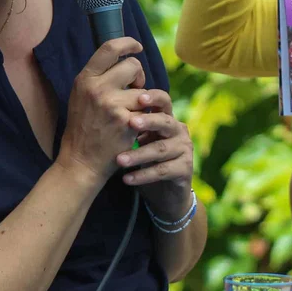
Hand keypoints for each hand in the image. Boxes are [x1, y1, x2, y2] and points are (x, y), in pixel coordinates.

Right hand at [58, 38, 147, 185]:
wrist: (81, 161)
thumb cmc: (84, 128)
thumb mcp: (82, 97)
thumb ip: (99, 78)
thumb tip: (123, 59)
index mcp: (85, 79)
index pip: (109, 48)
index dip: (128, 43)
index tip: (137, 46)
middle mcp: (97, 88)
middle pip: (133, 65)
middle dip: (139, 77)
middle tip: (134, 92)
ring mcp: (112, 104)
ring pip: (143, 89)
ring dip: (142, 100)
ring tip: (132, 113)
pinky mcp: (127, 120)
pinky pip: (146, 109)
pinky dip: (145, 116)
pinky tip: (135, 126)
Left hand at [115, 90, 194, 219]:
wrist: (165, 192)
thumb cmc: (147, 161)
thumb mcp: (140, 141)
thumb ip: (132, 127)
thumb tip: (106, 109)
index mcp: (167, 120)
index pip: (164, 102)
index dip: (153, 98)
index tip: (138, 98)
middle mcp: (179, 131)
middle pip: (165, 122)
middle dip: (148, 121)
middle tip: (130, 122)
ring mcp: (184, 150)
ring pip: (161, 149)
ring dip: (139, 155)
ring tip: (119, 160)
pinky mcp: (185, 169)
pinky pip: (163, 171)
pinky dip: (143, 175)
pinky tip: (127, 179)